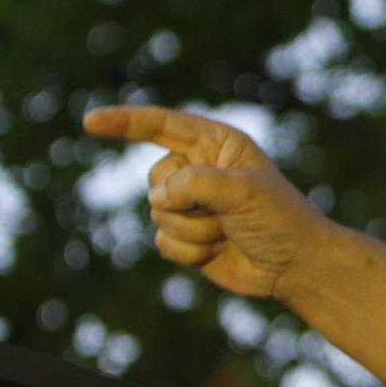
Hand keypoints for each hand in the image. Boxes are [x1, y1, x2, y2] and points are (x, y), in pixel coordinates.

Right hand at [82, 106, 330, 299]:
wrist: (295, 265)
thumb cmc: (280, 219)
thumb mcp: (245, 191)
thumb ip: (197, 183)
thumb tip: (157, 198)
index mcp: (217, 144)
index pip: (162, 125)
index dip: (125, 122)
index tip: (90, 121)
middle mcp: (200, 169)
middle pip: (155, 179)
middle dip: (185, 203)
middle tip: (226, 213)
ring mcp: (190, 205)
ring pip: (158, 215)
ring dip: (194, 230)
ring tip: (228, 232)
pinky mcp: (185, 237)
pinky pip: (163, 242)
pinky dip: (190, 251)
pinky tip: (218, 251)